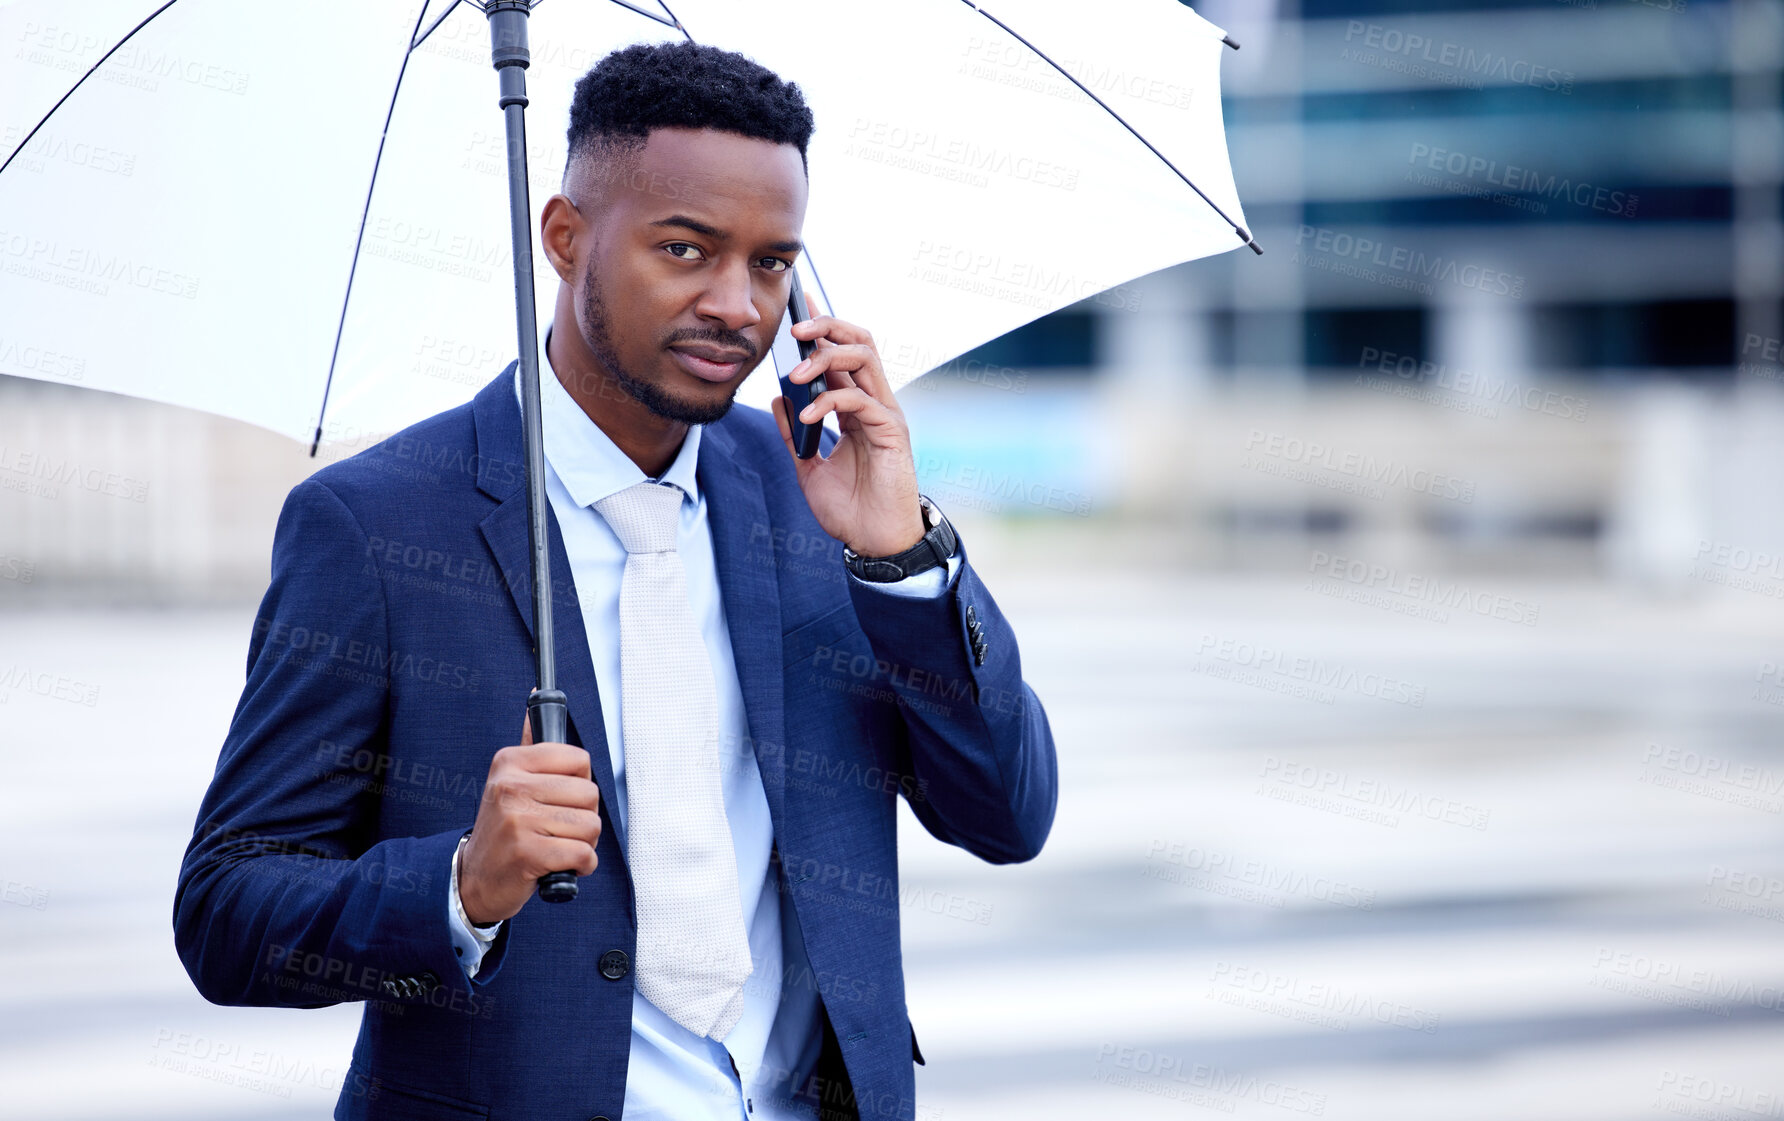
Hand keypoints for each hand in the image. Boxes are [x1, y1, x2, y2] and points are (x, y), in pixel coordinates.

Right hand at [458, 703, 601, 923]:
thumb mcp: (510, 779)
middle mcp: (511, 785)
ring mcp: (517, 819)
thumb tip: (538, 693)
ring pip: (590, 826)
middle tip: (557, 829)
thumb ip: (529, 742)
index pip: (580, 760)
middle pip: (590, 795)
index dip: (580, 784)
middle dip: (584, 818)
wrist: (475, 877)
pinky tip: (559, 866)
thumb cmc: (504, 828)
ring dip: (583, 844)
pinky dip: (581, 866)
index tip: (561, 798)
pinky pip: (582, 854)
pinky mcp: (526, 853)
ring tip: (556, 846)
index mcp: (511, 762)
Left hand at [773, 293, 924, 557]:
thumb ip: (794, 433)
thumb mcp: (808, 467)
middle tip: (794, 328)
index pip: (842, 352)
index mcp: (857, 407)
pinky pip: (860, 401)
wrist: (874, 544)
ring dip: (827, 356)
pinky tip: (806, 414)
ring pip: (864, 358)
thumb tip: (777, 399)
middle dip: (827, 326)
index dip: (823, 326)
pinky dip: (829, 401)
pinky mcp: (892, 433)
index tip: (797, 305)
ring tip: (796, 371)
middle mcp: (874, 403)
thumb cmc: (849, 509)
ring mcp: (886, 414)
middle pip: (859, 341)